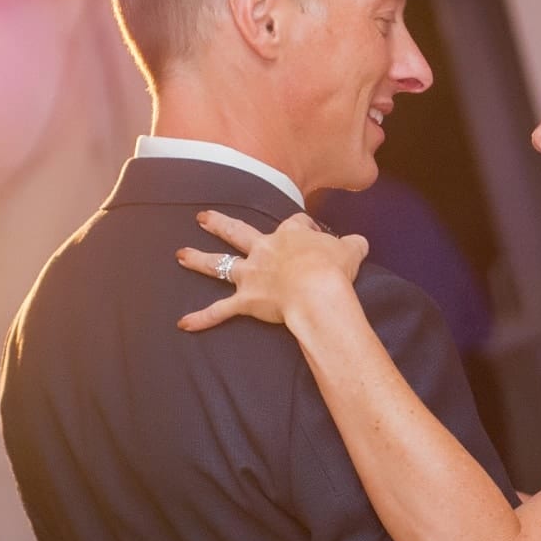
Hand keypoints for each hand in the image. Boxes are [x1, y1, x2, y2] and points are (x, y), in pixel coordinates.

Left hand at [176, 210, 367, 331]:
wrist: (317, 288)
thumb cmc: (333, 269)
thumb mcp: (351, 250)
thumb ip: (353, 245)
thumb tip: (360, 243)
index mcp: (290, 235)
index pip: (293, 223)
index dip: (300, 227)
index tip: (306, 229)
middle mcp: (264, 250)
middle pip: (238, 232)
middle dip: (220, 224)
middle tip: (203, 217)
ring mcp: (252, 274)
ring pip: (219, 264)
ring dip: (198, 259)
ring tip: (180, 254)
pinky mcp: (246, 300)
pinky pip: (219, 310)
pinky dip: (201, 318)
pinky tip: (183, 324)